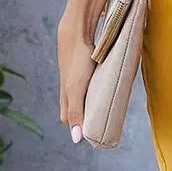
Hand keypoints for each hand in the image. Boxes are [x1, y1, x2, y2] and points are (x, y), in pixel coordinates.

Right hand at [56, 14, 95, 144]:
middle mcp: (68, 87)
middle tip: (102, 121)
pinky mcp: (84, 65)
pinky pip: (89, 81)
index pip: (68, 118)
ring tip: (105, 105)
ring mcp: (76, 75)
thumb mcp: (76, 89)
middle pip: (75, 107)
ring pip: (82, 94)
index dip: (78, 126)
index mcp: (66, 95)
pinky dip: (96, 87)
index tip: (93, 132)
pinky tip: (104, 85)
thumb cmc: (76, 60)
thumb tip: (77, 139)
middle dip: (85, 115)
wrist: (76, 31)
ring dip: (91, 101)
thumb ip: (76, 113)